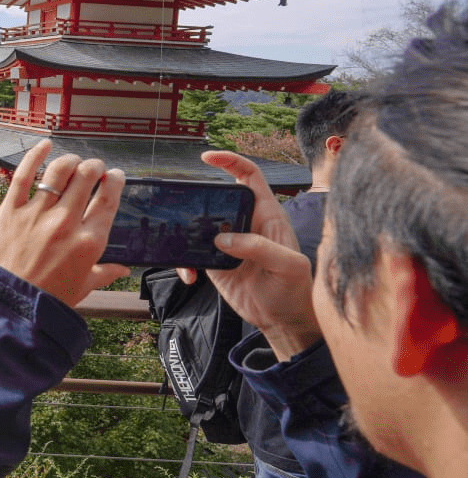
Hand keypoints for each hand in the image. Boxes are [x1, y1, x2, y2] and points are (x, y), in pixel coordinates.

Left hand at [0, 139, 127, 307]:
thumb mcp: (84, 287)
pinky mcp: (9, 212)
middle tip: (94, 168)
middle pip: (86, 177)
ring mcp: (36, 215)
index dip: (114, 181)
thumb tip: (122, 268)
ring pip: (59, 171)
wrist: (9, 309)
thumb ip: (104, 273)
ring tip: (73, 163)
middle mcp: (65, 224)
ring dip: (71, 161)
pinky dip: (35, 155)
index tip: (114, 176)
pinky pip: (23, 175)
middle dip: (95, 167)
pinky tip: (45, 145)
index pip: (108, 198)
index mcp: (89, 242)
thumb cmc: (48, 301)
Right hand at [177, 151, 319, 358]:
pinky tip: (189, 276)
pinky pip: (192, 254)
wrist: (282, 320)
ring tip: (182, 248)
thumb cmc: (295, 290)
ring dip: (184, 234)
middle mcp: (245, 224)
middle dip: (196, 198)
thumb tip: (223, 238)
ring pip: (198, 225)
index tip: (207, 157)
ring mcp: (228, 243)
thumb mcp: (287, 266)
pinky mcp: (214, 262)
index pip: (249, 176)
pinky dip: (184, 263)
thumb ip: (260, 247)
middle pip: (216, 197)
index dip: (230, 161)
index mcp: (267, 215)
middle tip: (182, 207)